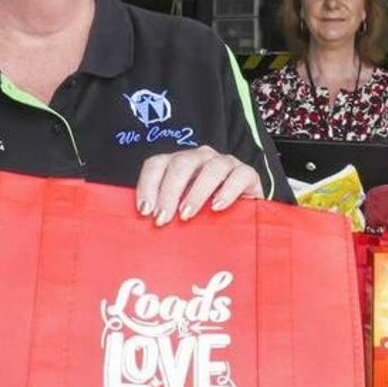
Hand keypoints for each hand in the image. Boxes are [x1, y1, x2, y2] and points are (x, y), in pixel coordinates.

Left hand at [135, 146, 263, 225]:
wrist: (244, 216)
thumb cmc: (205, 216)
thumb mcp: (180, 212)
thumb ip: (164, 212)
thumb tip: (139, 228)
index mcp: (179, 163)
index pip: (158, 164)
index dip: (148, 185)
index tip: (145, 211)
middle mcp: (201, 158)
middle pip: (181, 163)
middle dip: (169, 191)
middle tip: (162, 219)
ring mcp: (226, 163)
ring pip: (211, 167)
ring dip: (196, 192)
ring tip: (186, 214)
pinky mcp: (248, 173)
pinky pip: (240, 175)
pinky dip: (228, 190)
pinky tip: (217, 207)